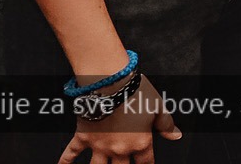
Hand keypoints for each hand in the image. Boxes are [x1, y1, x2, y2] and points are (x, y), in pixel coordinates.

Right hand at [58, 73, 179, 163]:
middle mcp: (118, 149)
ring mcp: (99, 146)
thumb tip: (176, 135)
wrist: (110, 84)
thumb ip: (166, 124)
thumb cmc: (136, 93)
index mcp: (139, 143)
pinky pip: (71, 153)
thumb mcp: (158, 107)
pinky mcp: (83, 138)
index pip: (146, 163)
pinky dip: (64, 162)